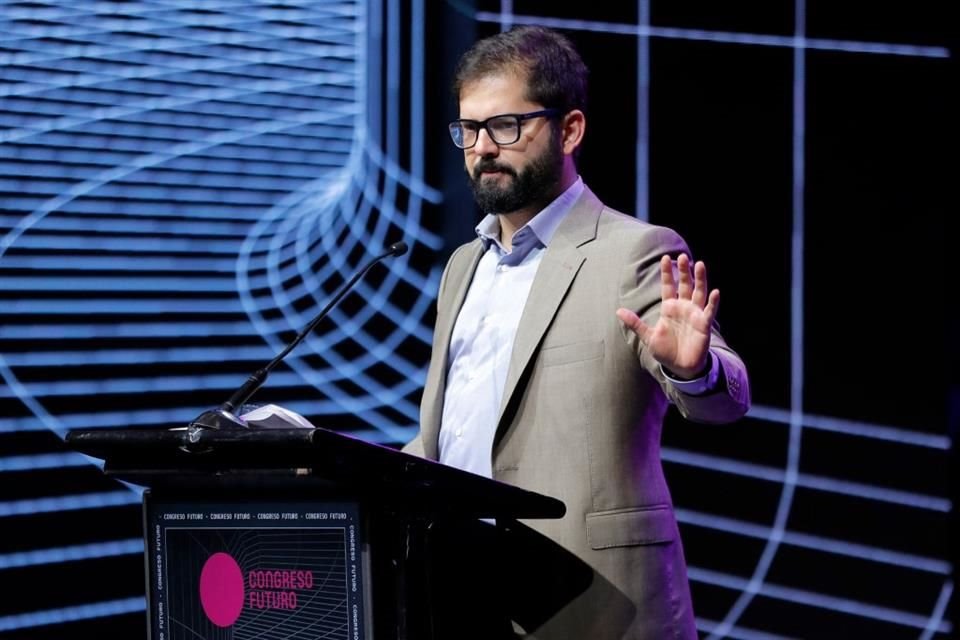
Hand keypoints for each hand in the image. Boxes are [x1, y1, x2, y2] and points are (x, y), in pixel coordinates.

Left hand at [616, 253, 718, 378]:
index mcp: (669, 308)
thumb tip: (618, 311)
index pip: (668, 286)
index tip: (664, 258)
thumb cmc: (666, 351)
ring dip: (700, 280)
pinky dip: (713, 302)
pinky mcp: (704, 324)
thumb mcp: (648, 336)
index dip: (667, 273)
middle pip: (684, 285)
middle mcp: (683, 307)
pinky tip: (715, 292)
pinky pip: (709, 311)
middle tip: (682, 256)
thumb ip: (635, 323)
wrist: (680, 368)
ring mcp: (695, 314)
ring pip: (699, 292)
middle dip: (683, 271)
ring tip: (700, 264)